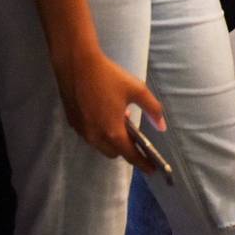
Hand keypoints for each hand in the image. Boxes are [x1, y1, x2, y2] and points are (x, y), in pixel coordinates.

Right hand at [55, 43, 166, 172]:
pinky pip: (89, 135)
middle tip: (133, 133)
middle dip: (125, 148)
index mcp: (112, 132)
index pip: (130, 155)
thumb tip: (162, 127)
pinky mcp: (72, 123)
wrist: (77, 63)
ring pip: (100, 145)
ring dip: (111, 139)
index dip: (143, 163)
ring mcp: (81, 131)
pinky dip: (99, 131)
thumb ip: (152, 109)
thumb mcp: (137, 90)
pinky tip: (102, 113)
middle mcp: (95, 137)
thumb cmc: (109, 77)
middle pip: (114, 153)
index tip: (152, 170)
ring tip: (118, 118)